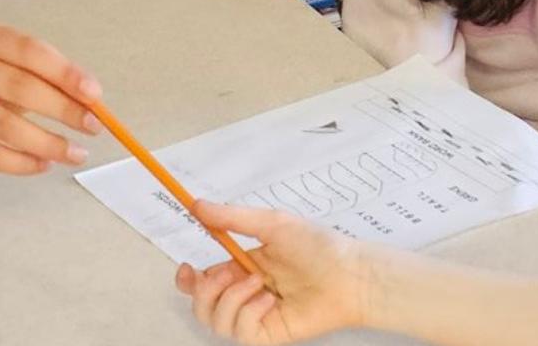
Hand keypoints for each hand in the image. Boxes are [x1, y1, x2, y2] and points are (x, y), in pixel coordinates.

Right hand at [0, 21, 101, 174]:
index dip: (65, 73)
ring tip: (77, 153)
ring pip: (7, 127)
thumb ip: (46, 73)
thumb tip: (90, 101)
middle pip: (21, 89)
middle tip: (93, 127)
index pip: (30, 52)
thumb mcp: (12, 56)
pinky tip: (44, 164)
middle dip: (63, 110)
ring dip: (48, 144)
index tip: (94, 94)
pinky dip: (22, 164)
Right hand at [173, 201, 370, 343]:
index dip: (187, 279)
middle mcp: (246, 294)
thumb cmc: (318, 247)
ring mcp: (257, 316)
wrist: (350, 274)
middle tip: (225, 275)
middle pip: (201, 306)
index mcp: (243, 268)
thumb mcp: (271, 223)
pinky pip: (240, 333)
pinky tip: (270, 301)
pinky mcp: (269, 334)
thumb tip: (196, 205)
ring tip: (259, 284)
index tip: (187, 267)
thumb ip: (231, 217)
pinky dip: (249, 313)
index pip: (203, 281)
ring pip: (216, 321)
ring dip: (230, 299)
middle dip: (203, 291)